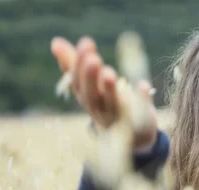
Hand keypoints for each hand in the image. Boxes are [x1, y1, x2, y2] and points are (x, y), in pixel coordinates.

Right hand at [50, 36, 157, 150]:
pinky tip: (143, 84)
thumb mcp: (90, 87)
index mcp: (88, 99)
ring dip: (110, 90)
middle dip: (90, 78)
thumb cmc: (108, 105)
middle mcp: (101, 110)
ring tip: (109, 72)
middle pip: (91, 97)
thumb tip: (55, 42)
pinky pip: (141, 113)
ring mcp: (120, 118)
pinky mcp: (141, 122)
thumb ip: (74, 65)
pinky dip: (142, 99)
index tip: (86, 42)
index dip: (79, 65)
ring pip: (112, 106)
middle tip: (93, 59)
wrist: (134, 138)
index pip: (78, 83)